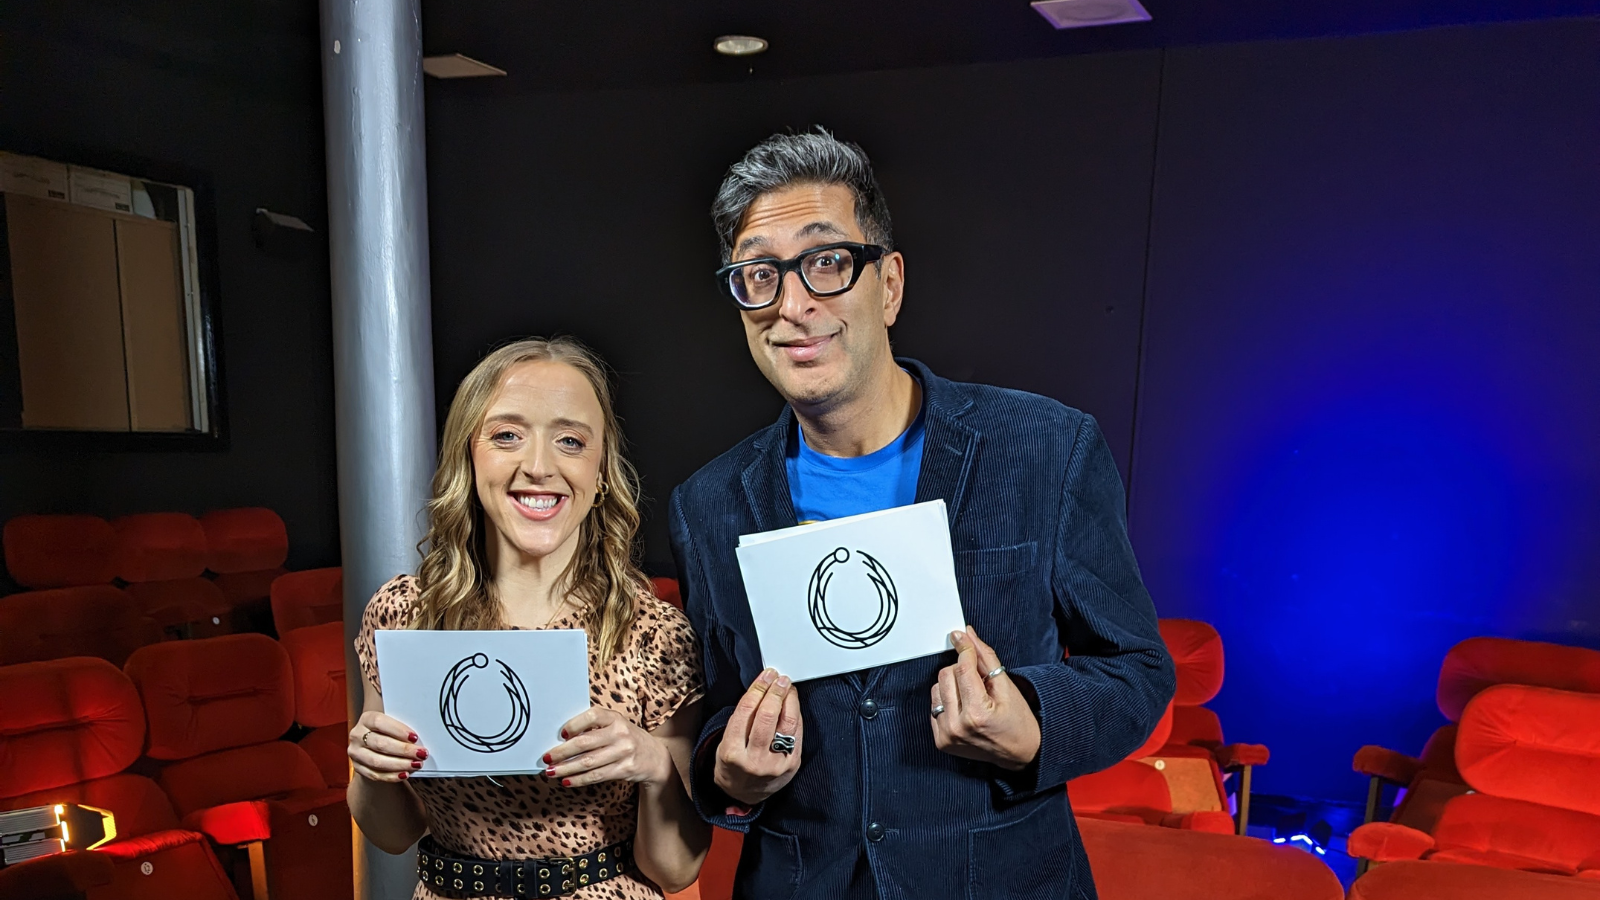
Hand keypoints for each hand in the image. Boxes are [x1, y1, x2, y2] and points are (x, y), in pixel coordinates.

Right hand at [349, 711, 426, 782]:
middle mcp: (357, 735)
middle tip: (421, 754)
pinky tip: (404, 774)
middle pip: (380, 744)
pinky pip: (375, 774)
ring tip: (415, 765)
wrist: (372, 746)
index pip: (380, 722)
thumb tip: (418, 739)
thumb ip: (400, 729)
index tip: (414, 737)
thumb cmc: (387, 732)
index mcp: (366, 719)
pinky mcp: (357, 767)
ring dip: (399, 764)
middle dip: (403, 750)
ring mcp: (355, 752)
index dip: (398, 730)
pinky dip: (391, 776)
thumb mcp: (391, 724)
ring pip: (377, 761)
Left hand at [544, 707, 673, 787]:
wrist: (654, 756)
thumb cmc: (626, 738)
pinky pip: (596, 776)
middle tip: (546, 758)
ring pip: (588, 762)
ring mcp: (623, 752)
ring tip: (551, 772)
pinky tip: (567, 780)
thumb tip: (561, 739)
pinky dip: (579, 779)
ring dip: (566, 769)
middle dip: (562, 752)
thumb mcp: (615, 726)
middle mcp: (620, 733)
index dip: (574, 724)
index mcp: (615, 718)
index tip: (560, 734)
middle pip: (585, 743)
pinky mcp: (624, 769)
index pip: (592, 716)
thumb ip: (593, 728)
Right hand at [714, 668, 802, 806]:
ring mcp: (775, 764)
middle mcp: (754, 760)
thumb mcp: (725, 742)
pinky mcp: (791, 765)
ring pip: (787, 723)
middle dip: (775, 691)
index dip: (758, 688)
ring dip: (789, 700)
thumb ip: (741, 719)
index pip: (746, 710)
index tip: (765, 676)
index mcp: (732, 752)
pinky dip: (796, 715)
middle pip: (768, 715)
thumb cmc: (733, 764)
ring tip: (787, 688)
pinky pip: (797, 734)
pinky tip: (793, 705)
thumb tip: (761, 689)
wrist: (743, 794)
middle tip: (779, 679)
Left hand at [931, 626, 1040, 770]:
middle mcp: (957, 726)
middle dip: (961, 670)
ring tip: (972, 694)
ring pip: (937, 688)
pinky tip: (964, 706)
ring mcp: (947, 735)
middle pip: (945, 675)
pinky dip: (947, 700)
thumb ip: (985, 657)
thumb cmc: (1018, 722)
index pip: (962, 668)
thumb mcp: (1007, 686)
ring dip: (953, 685)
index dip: (965, 649)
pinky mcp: (941, 740)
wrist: (1020, 754)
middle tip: (979, 679)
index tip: (963, 638)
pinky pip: (934, 705)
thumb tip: (967, 635)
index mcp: (976, 713)